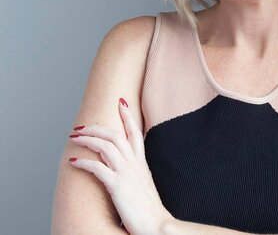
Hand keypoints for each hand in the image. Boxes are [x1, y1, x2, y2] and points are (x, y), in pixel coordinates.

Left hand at [68, 98, 173, 234]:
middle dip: (96, 127)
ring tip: (74, 138)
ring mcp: (126, 173)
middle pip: (115, 134)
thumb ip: (135, 172)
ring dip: (87, 139)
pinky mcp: (117, 186)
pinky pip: (97, 168)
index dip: (127, 115)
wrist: (156, 225)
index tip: (120, 102)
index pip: (135, 131)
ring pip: (105, 146)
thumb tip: (125, 167)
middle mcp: (134, 163)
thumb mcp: (144, 183)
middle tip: (81, 126)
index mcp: (141, 162)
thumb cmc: (149, 208)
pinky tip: (73, 161)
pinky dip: (84, 162)